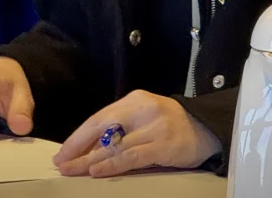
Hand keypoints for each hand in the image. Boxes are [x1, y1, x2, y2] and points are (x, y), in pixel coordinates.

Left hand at [53, 90, 220, 177]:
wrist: (208, 129)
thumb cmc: (171, 125)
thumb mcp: (144, 117)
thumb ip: (120, 127)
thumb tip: (85, 148)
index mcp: (135, 99)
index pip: (99, 118)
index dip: (77, 138)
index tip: (62, 153)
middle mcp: (144, 109)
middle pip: (103, 129)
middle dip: (79, 149)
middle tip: (62, 164)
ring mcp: (155, 127)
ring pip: (115, 145)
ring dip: (90, 161)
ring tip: (74, 171)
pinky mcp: (164, 144)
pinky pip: (131, 156)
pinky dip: (112, 165)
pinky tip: (98, 171)